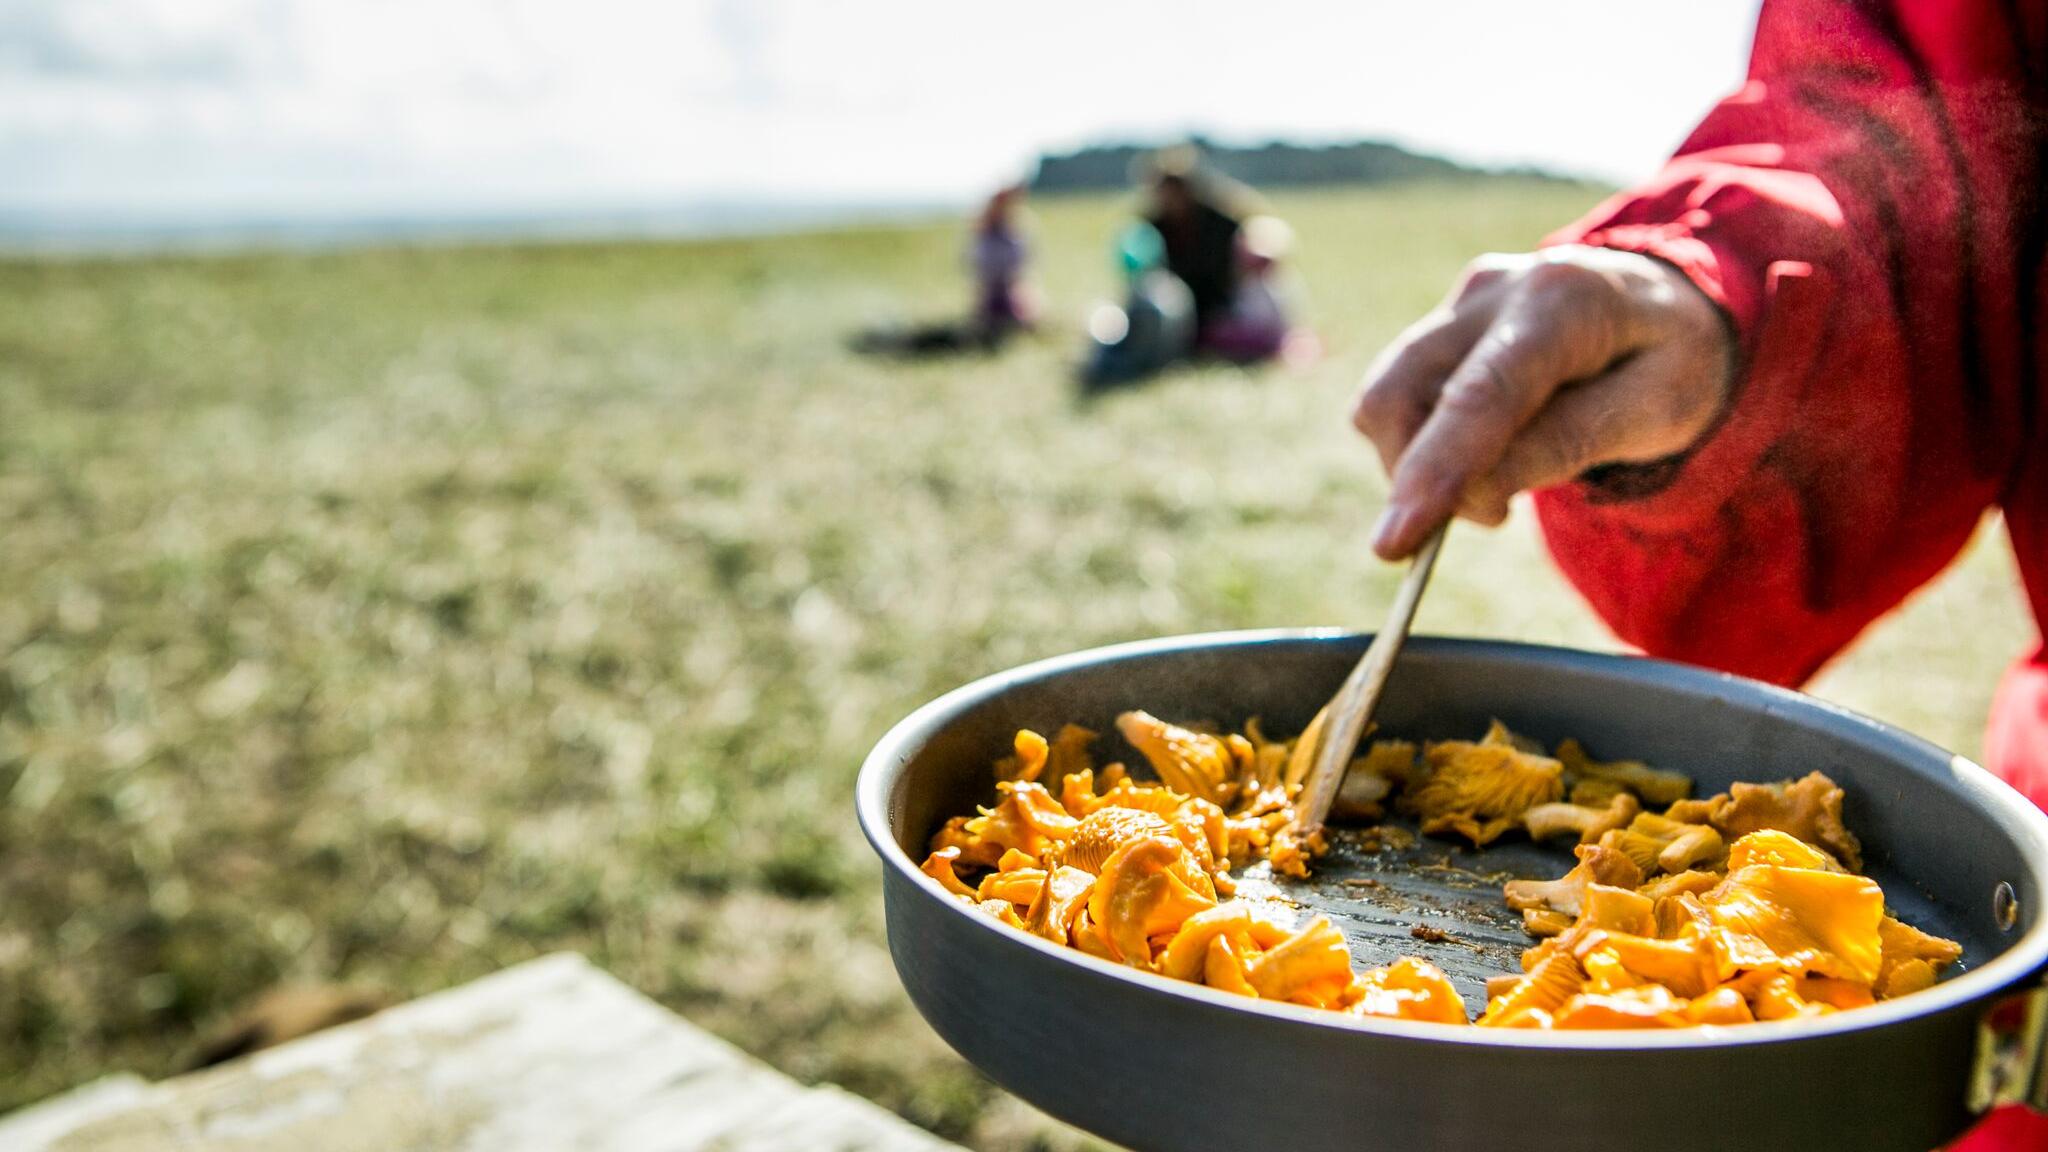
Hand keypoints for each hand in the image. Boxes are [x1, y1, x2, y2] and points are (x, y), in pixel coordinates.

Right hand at [1352, 245, 1733, 558]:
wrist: (1669, 301)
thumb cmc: (1673, 363)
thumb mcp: (1659, 412)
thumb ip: (1571, 443)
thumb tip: (1474, 491)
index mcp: (1566, 301)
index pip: (1481, 392)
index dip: (1435, 466)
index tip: (1395, 541)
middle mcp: (1499, 290)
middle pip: (1402, 390)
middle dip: (1417, 475)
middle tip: (1496, 514)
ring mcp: (1461, 302)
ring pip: (1386, 397)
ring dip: (1422, 464)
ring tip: (1500, 480)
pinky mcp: (1441, 323)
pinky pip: (1399, 395)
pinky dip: (1427, 443)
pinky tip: (1484, 447)